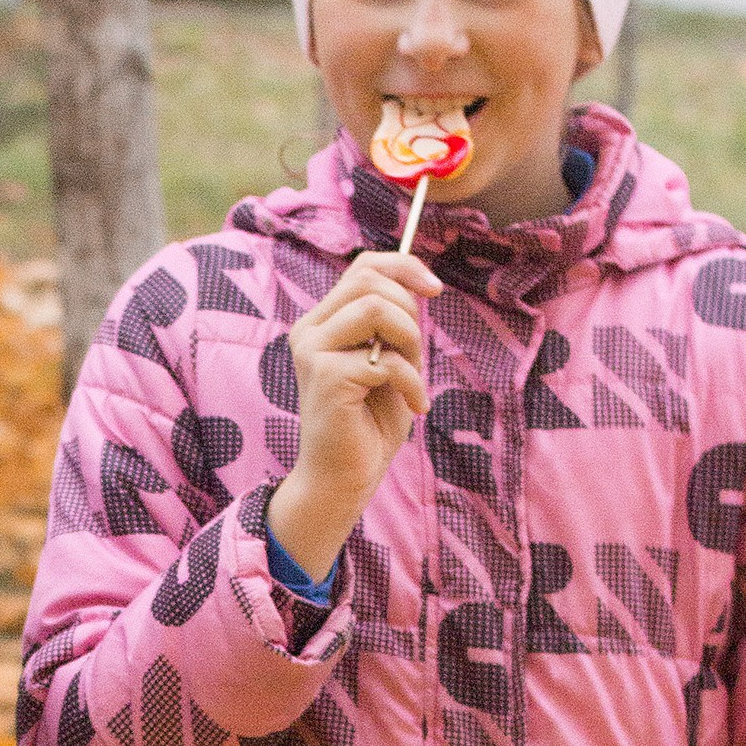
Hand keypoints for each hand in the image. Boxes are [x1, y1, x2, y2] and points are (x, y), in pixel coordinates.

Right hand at [271, 248, 439, 582]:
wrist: (344, 478)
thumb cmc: (369, 423)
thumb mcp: (389, 360)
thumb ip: (394, 324)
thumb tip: (419, 286)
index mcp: (323, 322)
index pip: (363, 268)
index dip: (404, 267)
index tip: (435, 290)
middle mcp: (309, 330)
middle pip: (368, 280)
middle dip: (409, 310)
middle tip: (417, 352)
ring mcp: (312, 351)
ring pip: (375, 308)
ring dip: (410, 340)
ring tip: (413, 375)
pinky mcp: (325, 377)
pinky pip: (386, 359)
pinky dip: (412, 382)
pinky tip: (415, 405)